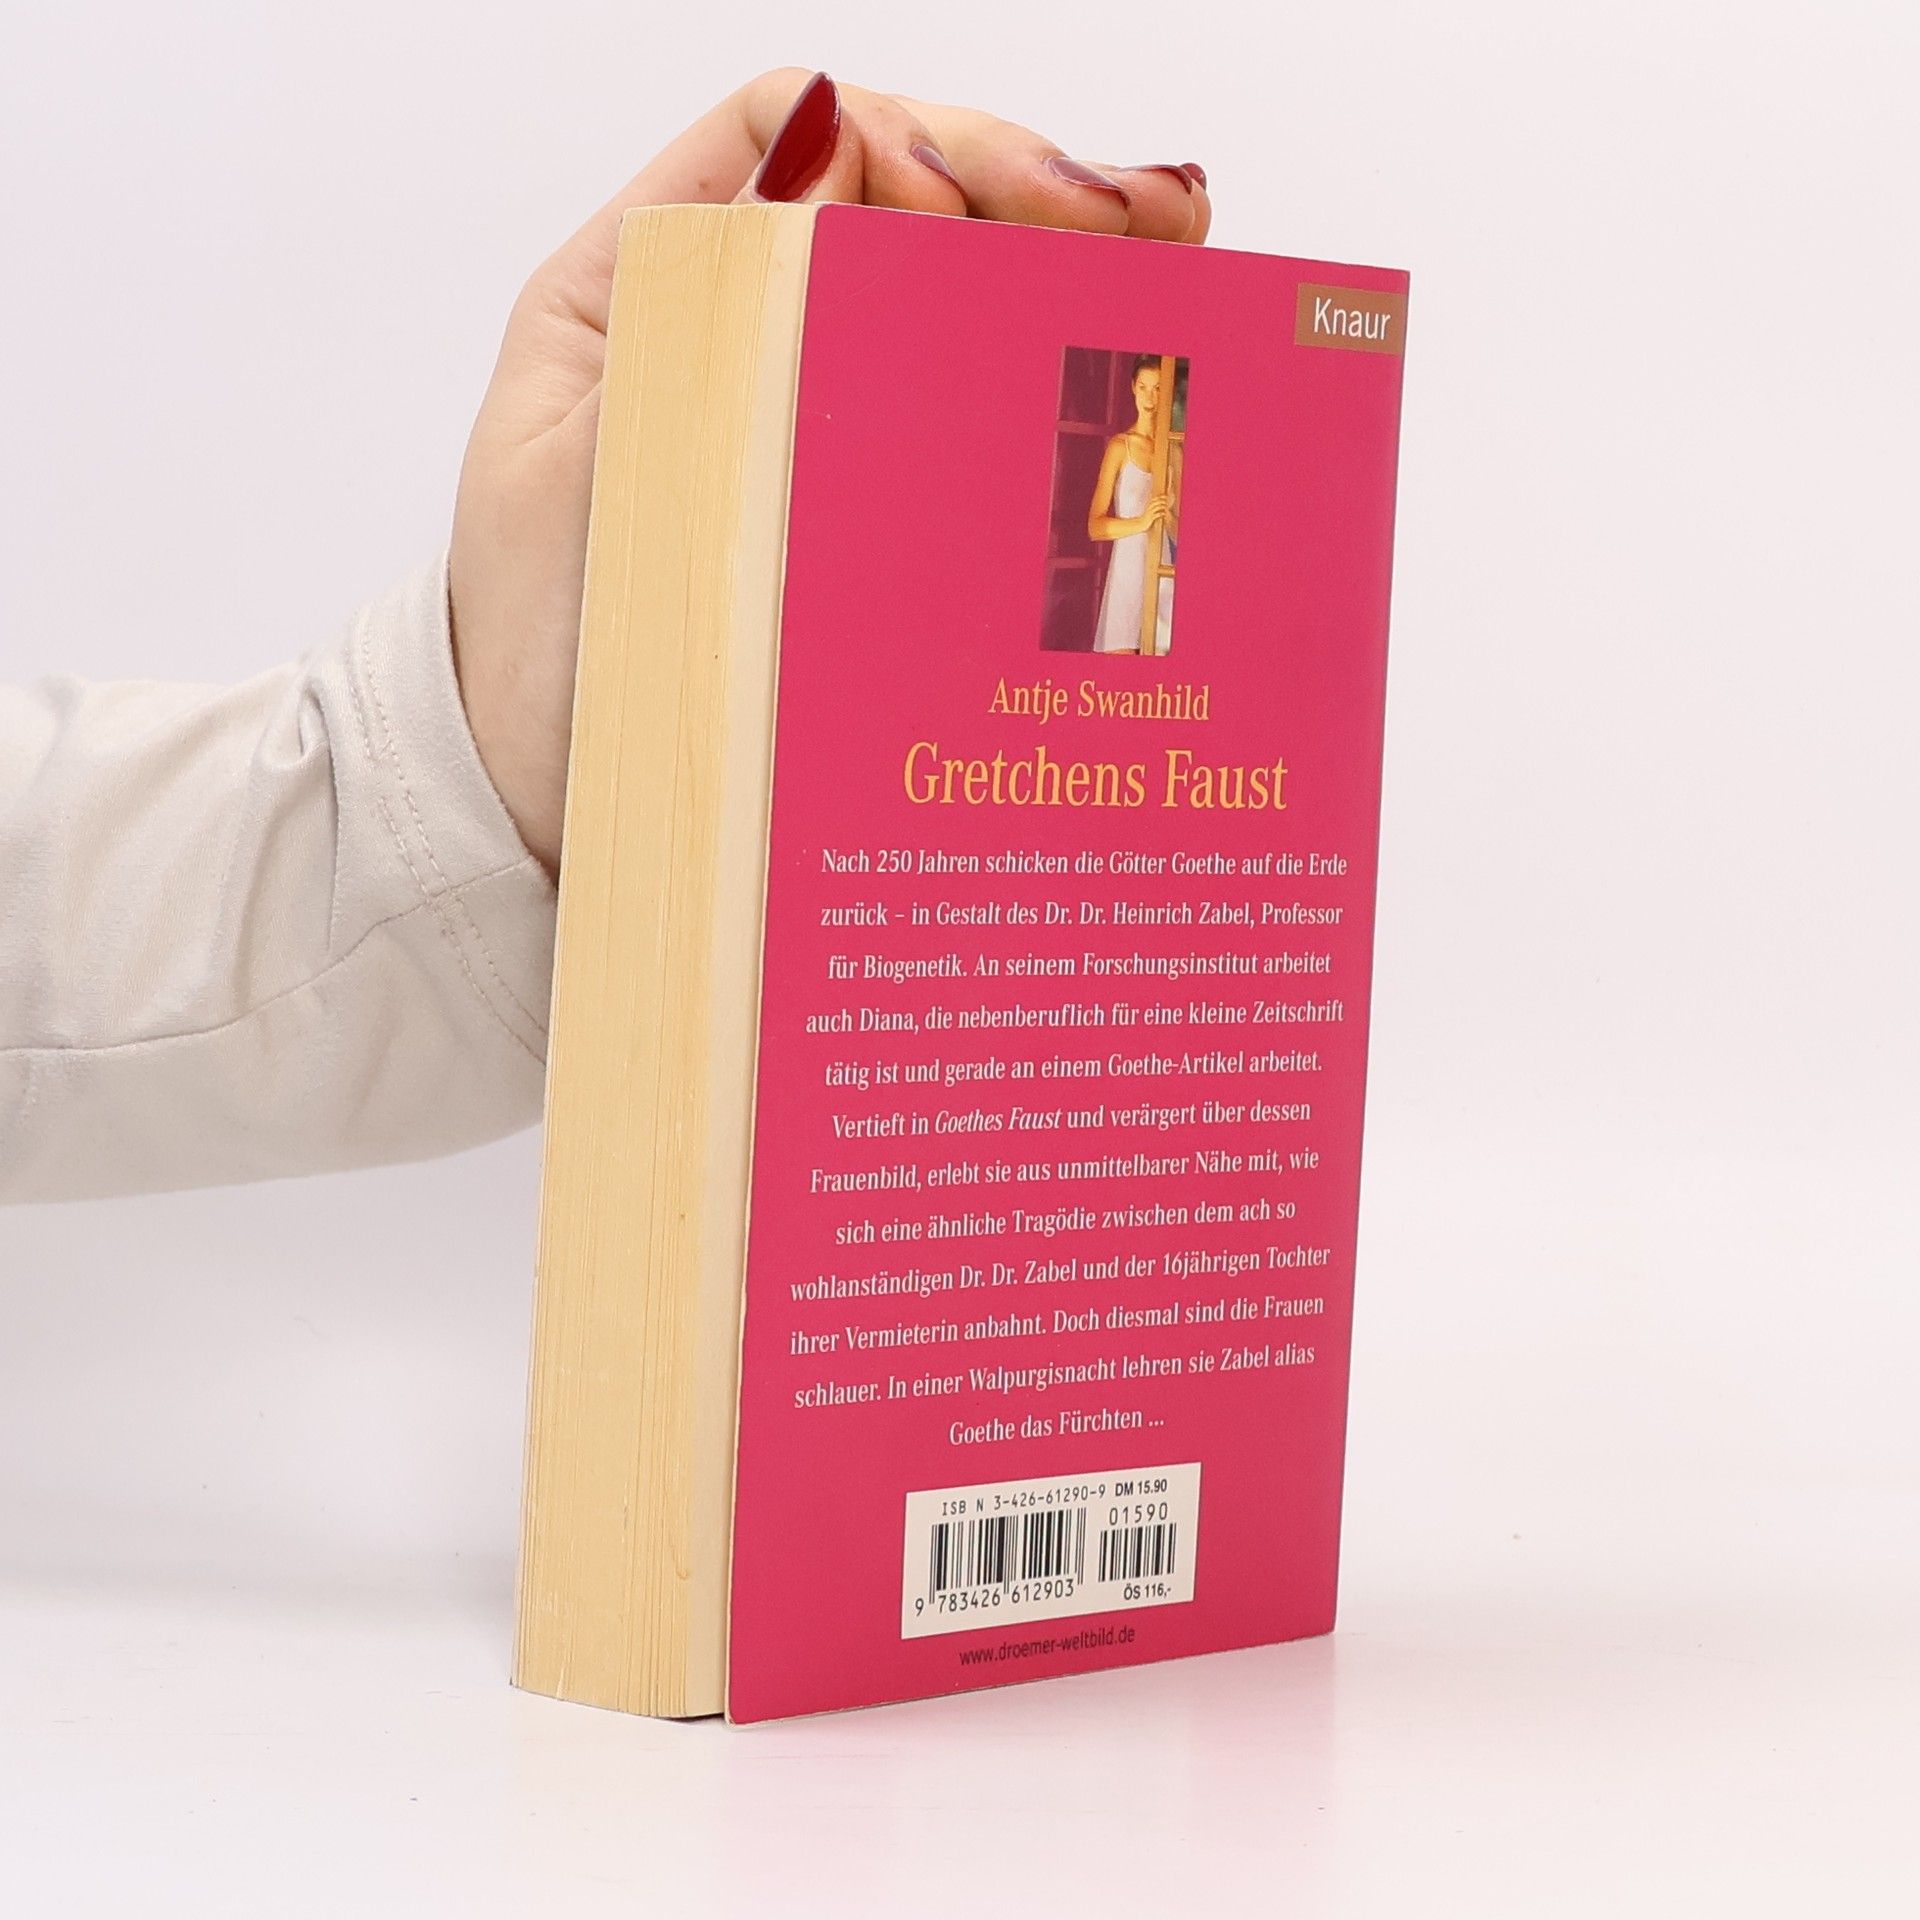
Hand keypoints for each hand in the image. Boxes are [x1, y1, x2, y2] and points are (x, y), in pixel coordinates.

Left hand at [449, 70, 1211, 871]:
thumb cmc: (533, 645)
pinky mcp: (857, 508)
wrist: (541, 798)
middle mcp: (739, 330)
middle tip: (1155, 225)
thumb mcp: (582, 457)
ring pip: (948, 301)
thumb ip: (689, 312)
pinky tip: (1121, 368)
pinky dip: (1043, 384)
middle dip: (1036, 192)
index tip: (991, 214)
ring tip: (1176, 263)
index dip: (915, 146)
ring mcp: (808, 415)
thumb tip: (829, 142)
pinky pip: (957, 418)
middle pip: (903, 204)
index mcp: (649, 285)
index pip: (801, 137)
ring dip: (1062, 272)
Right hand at [1146, 494, 1173, 524]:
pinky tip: (1164, 514)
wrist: (1140, 523)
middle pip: (1156, 502)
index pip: (1154, 499)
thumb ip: (1153, 507)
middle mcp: (1149, 508)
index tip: (1166, 496)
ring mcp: (1150, 513)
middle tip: (1167, 501)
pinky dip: (1161, 514)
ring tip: (1167, 507)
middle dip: (1162, 500)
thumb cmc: (1146, 517)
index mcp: (1149, 506)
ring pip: (1157, 507)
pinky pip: (1157, 514)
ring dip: (1162, 506)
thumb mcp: (1149, 511)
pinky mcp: (1151, 518)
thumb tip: (1159, 505)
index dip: (1160, 497)